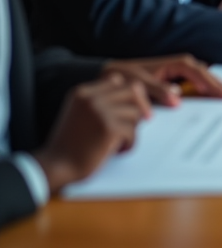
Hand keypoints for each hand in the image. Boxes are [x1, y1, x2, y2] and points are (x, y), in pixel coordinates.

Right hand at [32, 74, 150, 192]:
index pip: (117, 80)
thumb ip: (102, 100)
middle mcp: (91, 98)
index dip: (128, 94)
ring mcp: (100, 112)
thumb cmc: (72, 143)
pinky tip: (119, 151)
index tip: (130, 111)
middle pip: (132, 91)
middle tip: (136, 125)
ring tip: (120, 142)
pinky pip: (133, 131)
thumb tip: (139, 91)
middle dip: (139, 107)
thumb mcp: (81, 113)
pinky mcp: (108, 128)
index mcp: (82, 92)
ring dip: (132, 129)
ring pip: (135, 112)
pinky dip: (130, 143)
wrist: (56, 166)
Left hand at [104, 55, 221, 104]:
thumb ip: (157, 90)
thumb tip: (177, 99)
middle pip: (206, 75)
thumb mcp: (137, 83)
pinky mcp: (176, 82)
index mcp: (174, 64)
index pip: (199, 73)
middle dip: (220, 85)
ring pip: (203, 79)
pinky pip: (196, 86)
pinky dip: (205, 92)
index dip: (212, 84)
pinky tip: (212, 101)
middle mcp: (180, 66)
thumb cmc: (122, 78)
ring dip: (215, 88)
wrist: (110, 76)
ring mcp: (179, 74)